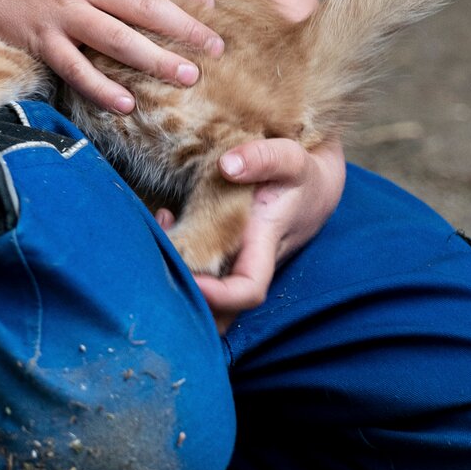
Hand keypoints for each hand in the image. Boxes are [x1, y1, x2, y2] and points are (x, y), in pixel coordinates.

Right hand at [0, 0, 223, 112]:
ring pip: (120, 40)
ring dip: (158, 60)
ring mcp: (63, 14)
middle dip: (186, 28)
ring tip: (188, 76)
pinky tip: (125, 104)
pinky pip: (76, 68)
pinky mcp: (40, 40)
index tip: (208, 5)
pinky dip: (102, 88)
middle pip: (146, 7)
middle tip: (215, 47)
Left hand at [170, 137, 346, 332]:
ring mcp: (232, 262)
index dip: (219, 296)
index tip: (191, 277)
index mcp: (264, 246)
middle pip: (219, 311)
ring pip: (204, 297)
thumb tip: (227, 166)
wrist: (313, 186)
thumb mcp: (292, 158)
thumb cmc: (301, 174)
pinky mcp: (221, 253)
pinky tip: (165, 218)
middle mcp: (245, 263)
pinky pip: (196, 272)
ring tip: (160, 229)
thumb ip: (264, 158)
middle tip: (157, 255)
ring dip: (173, 276)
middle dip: (185, 301)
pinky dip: (173, 254)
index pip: (247, 291)